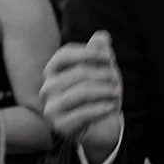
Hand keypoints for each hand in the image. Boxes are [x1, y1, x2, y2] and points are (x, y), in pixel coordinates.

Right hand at [39, 31, 123, 163]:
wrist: (101, 128)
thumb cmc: (99, 94)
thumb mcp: (103, 70)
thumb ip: (100, 52)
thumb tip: (102, 36)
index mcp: (52, 72)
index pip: (64, 55)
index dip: (87, 53)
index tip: (109, 56)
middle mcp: (46, 89)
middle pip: (78, 73)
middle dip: (103, 75)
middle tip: (117, 81)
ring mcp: (51, 108)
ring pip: (82, 92)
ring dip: (105, 91)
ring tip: (116, 93)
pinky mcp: (59, 126)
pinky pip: (84, 113)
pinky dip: (102, 108)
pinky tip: (111, 107)